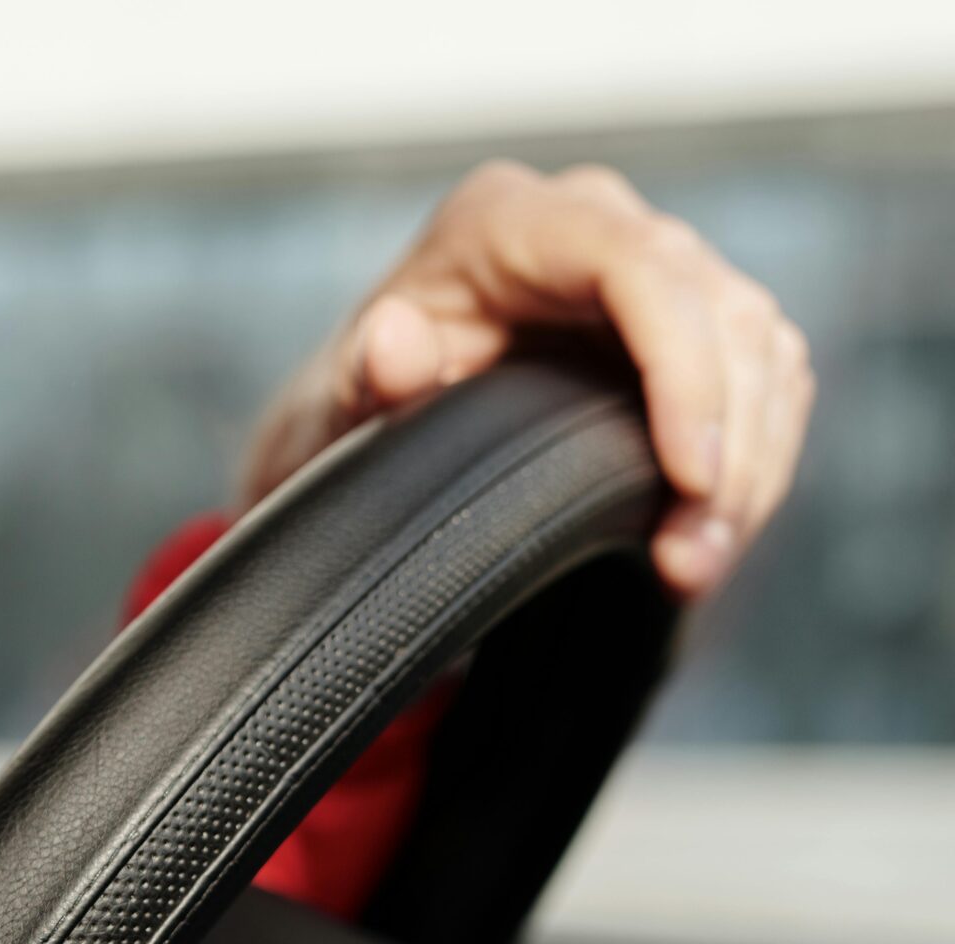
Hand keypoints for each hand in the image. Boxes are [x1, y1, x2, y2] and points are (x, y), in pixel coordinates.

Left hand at [241, 160, 814, 597]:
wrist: (370, 411)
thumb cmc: (353, 402)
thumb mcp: (335, 402)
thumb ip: (361, 377)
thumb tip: (392, 340)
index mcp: (504, 222)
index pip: (638, 266)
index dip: (683, 369)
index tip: (688, 474)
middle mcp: (591, 223)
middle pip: (719, 312)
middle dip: (726, 445)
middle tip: (688, 560)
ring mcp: (650, 265)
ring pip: (758, 350)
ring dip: (749, 468)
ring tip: (694, 567)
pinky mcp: (688, 318)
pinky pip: (761, 378)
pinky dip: (755, 463)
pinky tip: (713, 536)